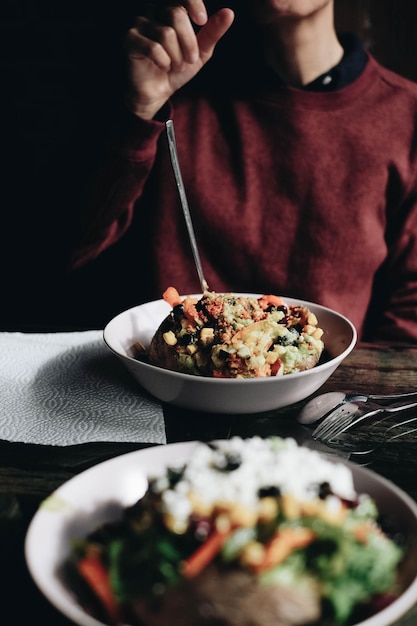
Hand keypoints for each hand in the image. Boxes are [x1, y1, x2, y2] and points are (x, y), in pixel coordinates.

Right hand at [124, 1, 234, 119]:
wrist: (159, 91)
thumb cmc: (177, 68)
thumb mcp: (200, 51)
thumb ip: (212, 32)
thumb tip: (229, 13)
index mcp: (169, 9)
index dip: (193, 2)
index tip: (201, 20)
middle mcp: (153, 11)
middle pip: (176, 14)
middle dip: (188, 42)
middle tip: (189, 60)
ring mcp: (139, 24)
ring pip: (166, 34)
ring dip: (176, 57)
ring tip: (174, 66)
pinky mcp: (130, 40)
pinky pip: (154, 47)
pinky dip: (163, 61)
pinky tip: (162, 67)